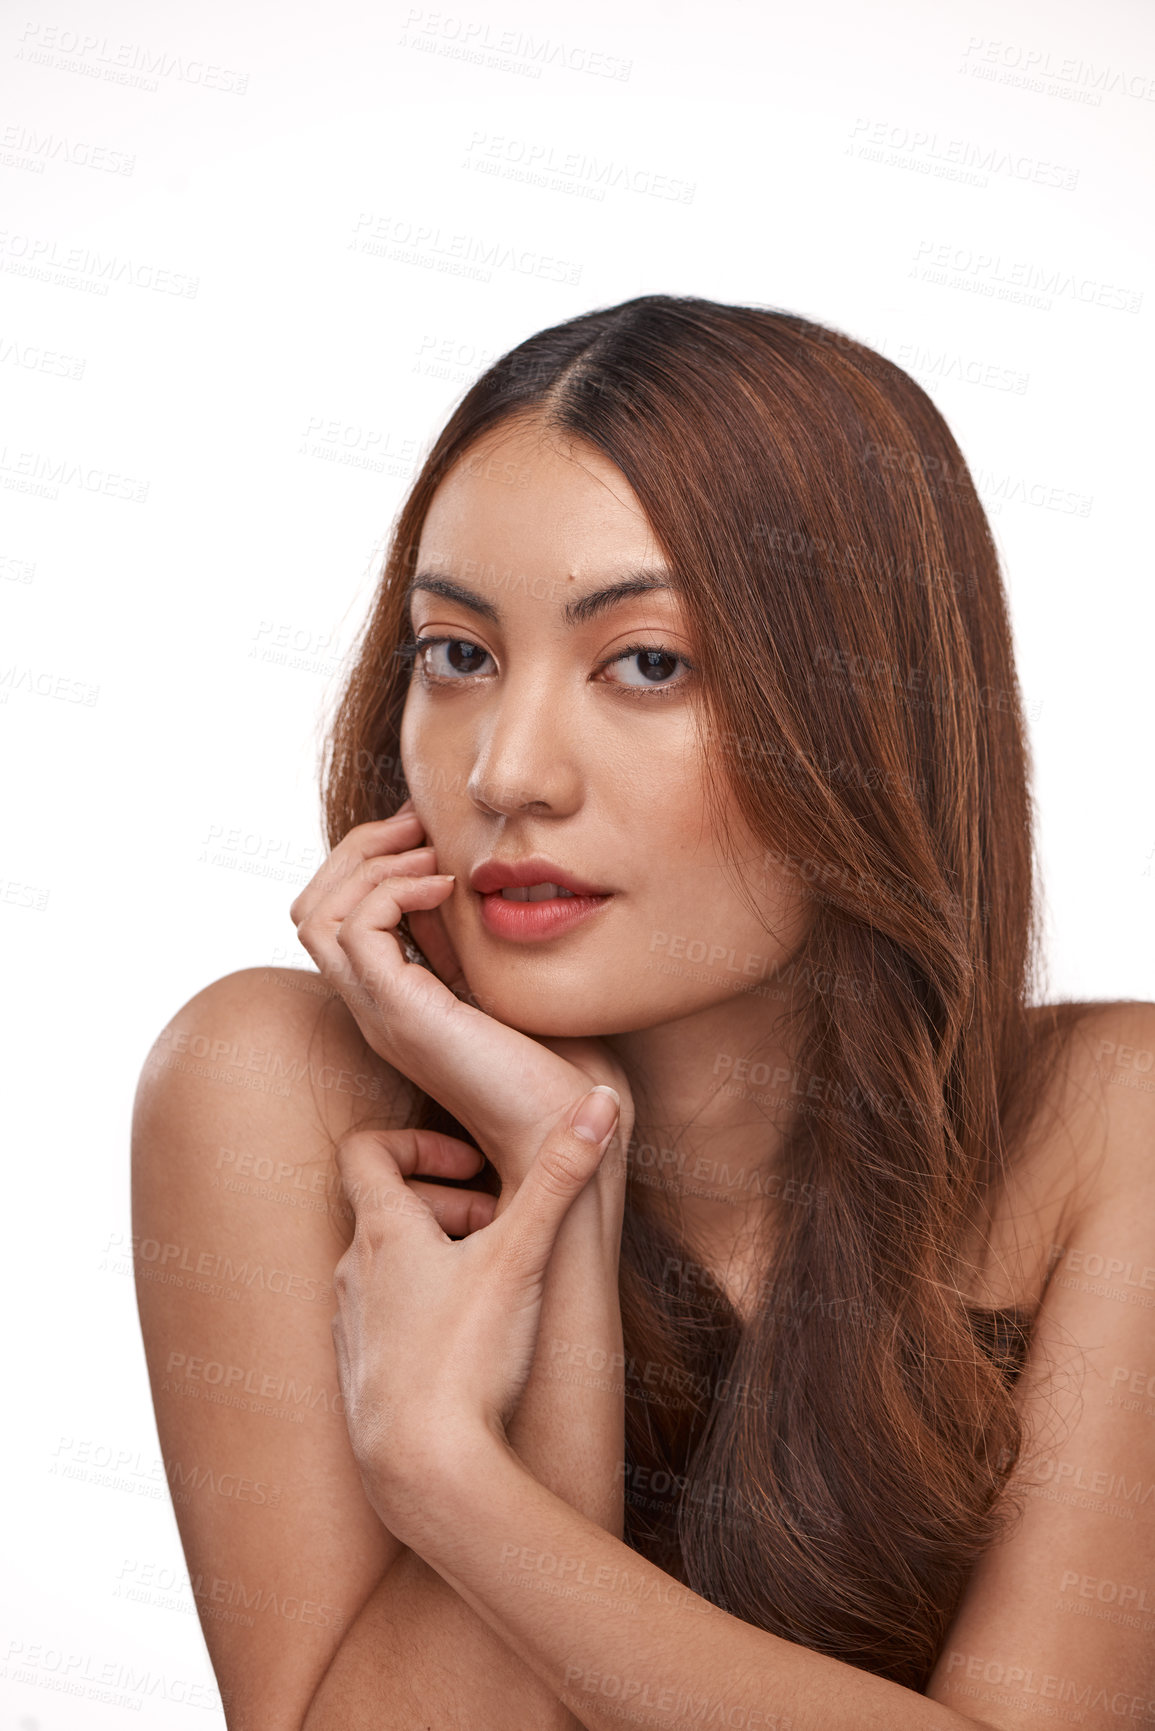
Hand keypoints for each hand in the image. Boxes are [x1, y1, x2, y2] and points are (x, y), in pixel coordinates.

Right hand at [289, 800, 634, 1190]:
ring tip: (432, 851)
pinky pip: (357, 929)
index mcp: (396, 1000)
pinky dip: (394, 889)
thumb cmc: (560, 1067)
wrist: (572, 1133)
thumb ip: (470, 938)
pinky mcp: (403, 1014)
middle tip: (417, 821)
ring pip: (316, 915)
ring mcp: (382, 1013)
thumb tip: (458, 876)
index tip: (426, 827)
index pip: (339, 917)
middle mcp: (376, 1007)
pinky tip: (448, 885)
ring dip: (370, 863)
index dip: (372, 860)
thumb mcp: (505, 979)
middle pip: (311, 909)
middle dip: (359, 849)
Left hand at [329, 1085, 622, 1544]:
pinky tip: (467, 1338)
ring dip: (432, 1256)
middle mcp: (352, 1270)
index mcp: (382, 1230)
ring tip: (489, 1279)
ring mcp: (350, 1324)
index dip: (416, 1142)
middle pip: (381, 1207)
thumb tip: (599, 1097)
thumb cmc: (467, 1355)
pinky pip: (381, 1316)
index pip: (367, 1150)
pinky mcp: (358, 1373)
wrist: (421, 1468)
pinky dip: (418, 1306)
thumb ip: (561, 1174)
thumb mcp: (524, 1254)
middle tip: (494, 1223)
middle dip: (441, 1203)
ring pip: (381, 1264)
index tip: (470, 1165)